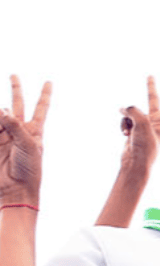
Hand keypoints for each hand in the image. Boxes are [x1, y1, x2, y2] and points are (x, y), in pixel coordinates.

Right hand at [0, 76, 51, 204]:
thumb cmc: (29, 169)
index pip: (40, 108)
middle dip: (16, 89)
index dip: (45, 94)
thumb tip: (2, 110)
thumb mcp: (28, 145)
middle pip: (17, 105)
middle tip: (13, 75)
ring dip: (0, 112)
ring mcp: (4, 136)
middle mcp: (19, 130)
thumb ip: (15, 127)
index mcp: (34, 131)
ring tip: (5, 107)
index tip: (49, 82)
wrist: (16, 190)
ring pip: (0, 116)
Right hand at [118, 76, 159, 169]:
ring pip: (132, 112)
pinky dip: (123, 125)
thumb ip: (134, 111)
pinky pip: (125, 120)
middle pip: (153, 99)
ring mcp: (144, 124)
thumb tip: (123, 109)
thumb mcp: (141, 124)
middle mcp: (156, 120)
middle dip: (150, 87)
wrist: (135, 163)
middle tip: (150, 76)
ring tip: (131, 133)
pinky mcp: (134, 129)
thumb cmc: (144, 146)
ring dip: (127, 119)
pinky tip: (125, 135)